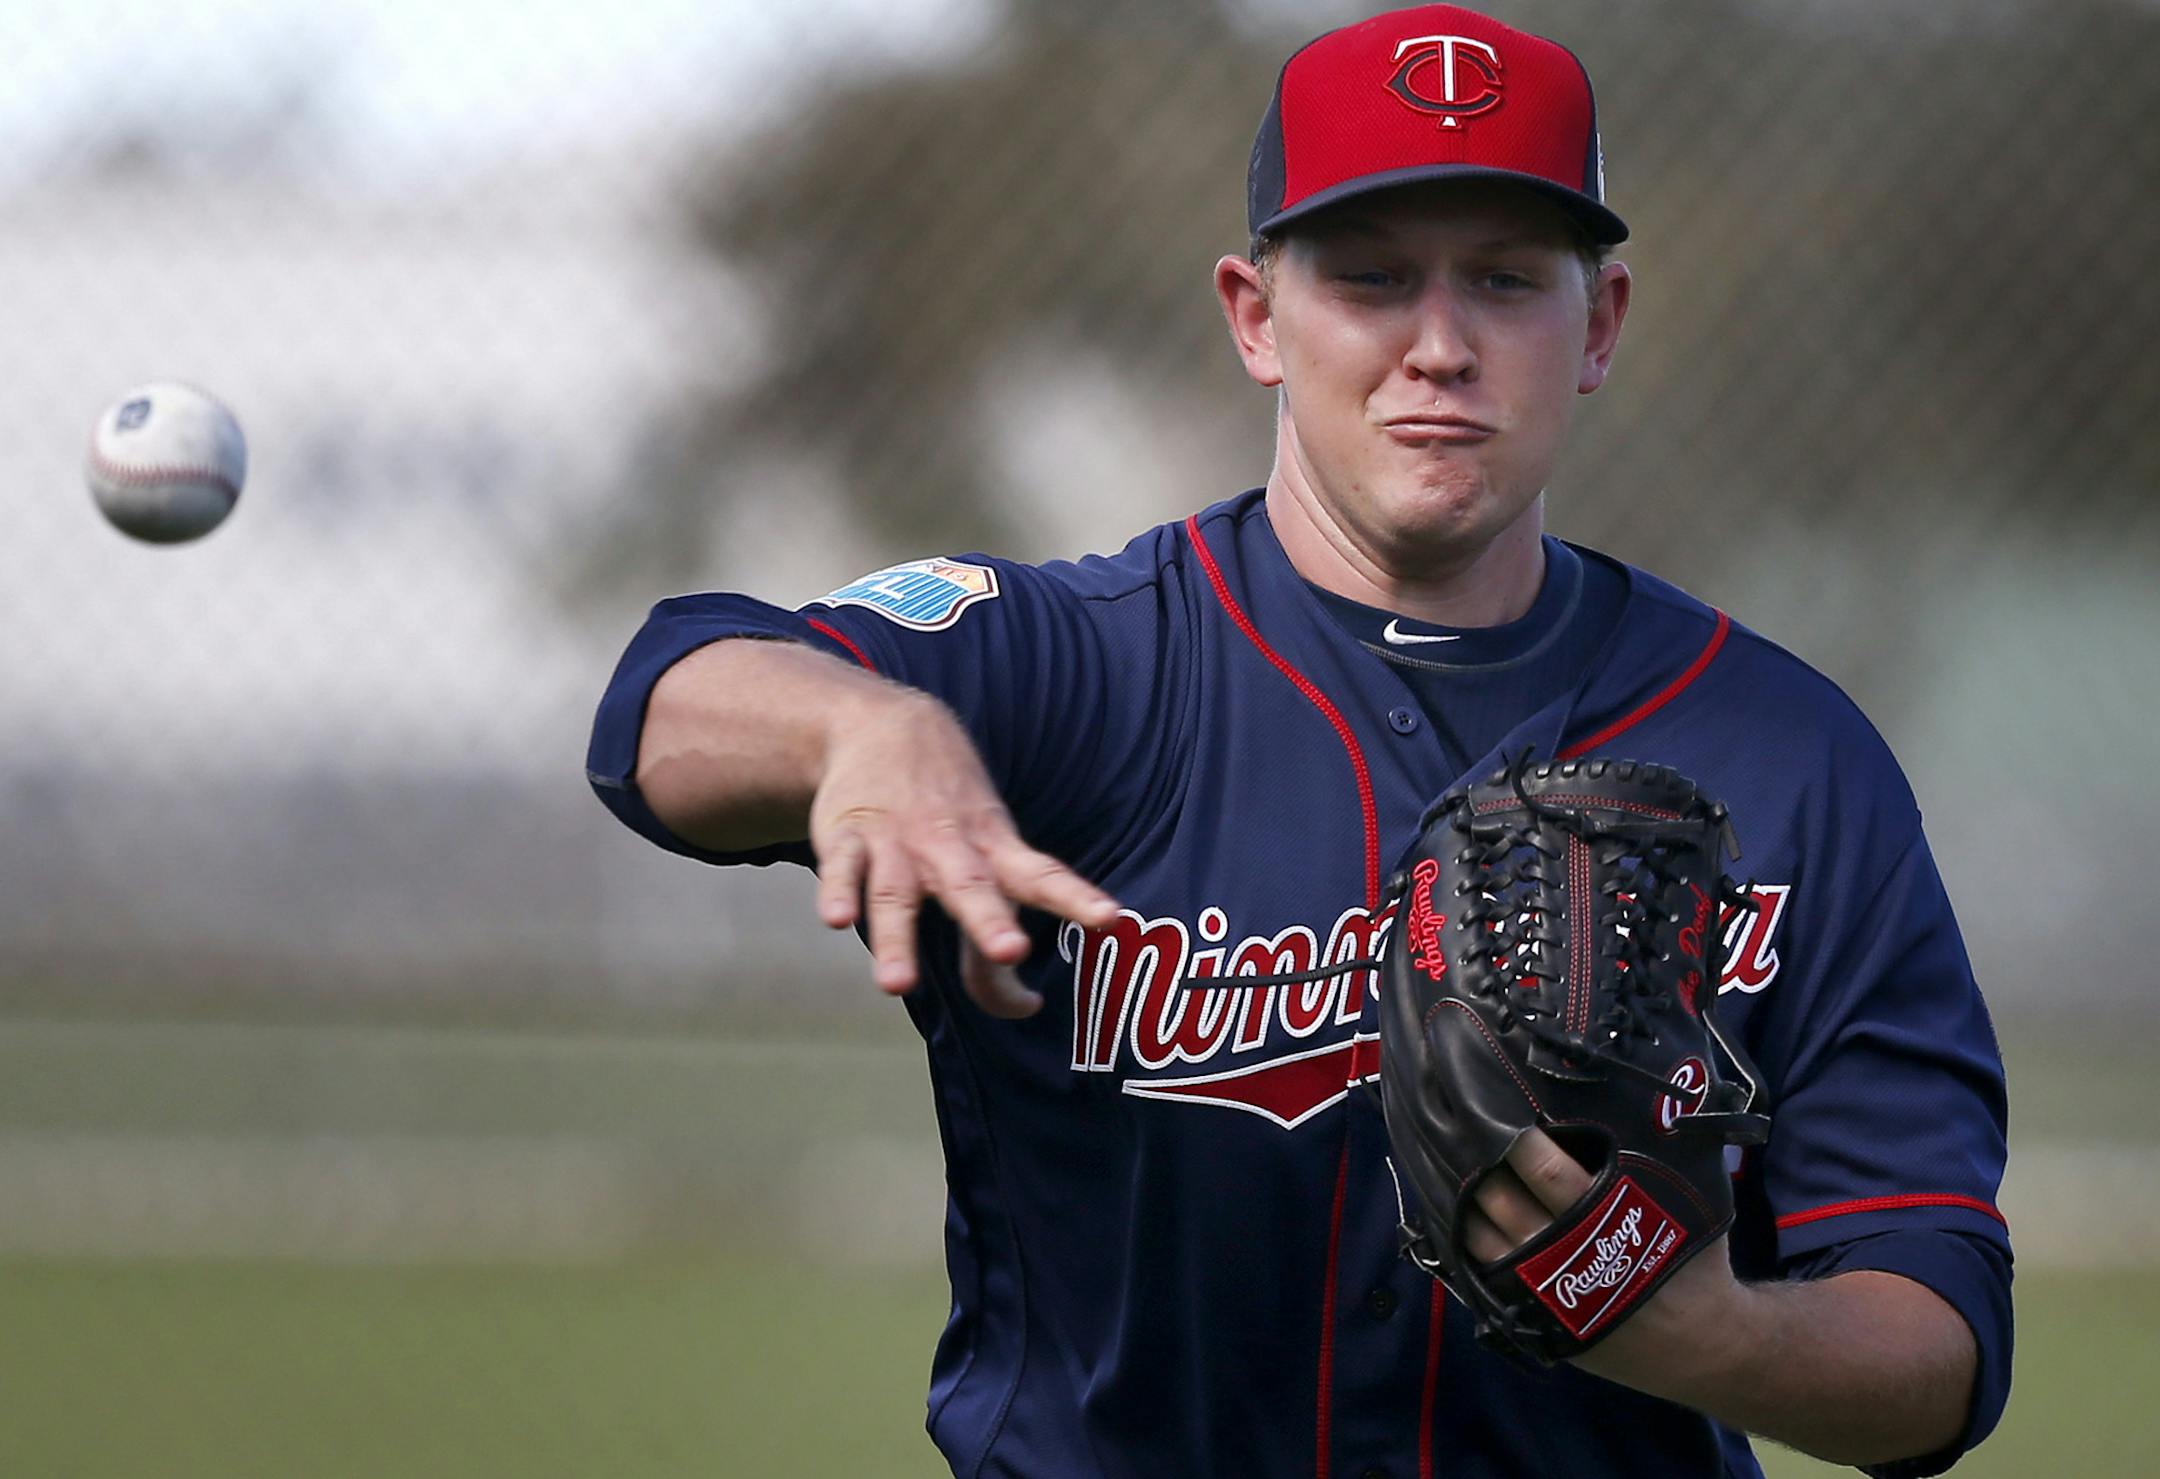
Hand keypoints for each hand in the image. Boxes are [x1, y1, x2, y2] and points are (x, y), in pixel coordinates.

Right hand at [810, 688, 1119, 1016]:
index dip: (1075, 898)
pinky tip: (837, 921)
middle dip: (989, 922)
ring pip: (896, 893)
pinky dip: (838, 892)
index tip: (1109, 918)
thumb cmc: (949, 814)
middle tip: (1011, 951)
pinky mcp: (848, 835)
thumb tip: (1021, 1008)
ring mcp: (896, 841)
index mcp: (993, 850)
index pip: (1041, 876)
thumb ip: (991, 941)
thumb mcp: (983, 858)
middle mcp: (948, 847)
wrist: (882, 724)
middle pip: (971, 887)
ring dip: (898, 939)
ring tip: (898, 987)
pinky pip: (842, 867)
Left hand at [1464, 1127, 1747, 1396]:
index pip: (1544, 1171)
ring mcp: (1539, 1293)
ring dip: (1464, 1201)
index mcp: (1601, 1222)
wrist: (1700, 1344)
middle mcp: (1561, 1257)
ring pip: (1478, 1236)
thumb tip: (1619, 1101)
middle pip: (1500, 1200)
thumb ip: (1648, 1162)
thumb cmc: (1692, 1261)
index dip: (1517, 1140)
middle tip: (1467, 1133)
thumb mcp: (1682, 1204)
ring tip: (1456, 1168)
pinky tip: (1457, 1214)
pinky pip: (1478, 1273)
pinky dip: (1466, 1242)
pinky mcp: (1528, 1317)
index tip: (1499, 1110)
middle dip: (1481, 1165)